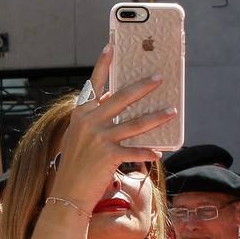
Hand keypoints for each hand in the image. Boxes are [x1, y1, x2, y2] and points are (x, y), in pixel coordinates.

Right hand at [50, 46, 174, 208]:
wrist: (67, 192)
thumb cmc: (75, 163)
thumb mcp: (78, 135)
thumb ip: (94, 117)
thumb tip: (115, 102)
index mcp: (81, 113)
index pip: (94, 84)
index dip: (103, 64)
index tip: (112, 46)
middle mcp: (89, 122)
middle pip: (121, 98)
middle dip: (143, 86)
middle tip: (160, 77)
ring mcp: (99, 139)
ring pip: (135, 124)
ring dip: (157, 117)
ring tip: (172, 111)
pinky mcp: (108, 156)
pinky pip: (135, 151)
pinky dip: (147, 152)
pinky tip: (159, 152)